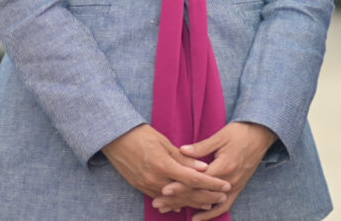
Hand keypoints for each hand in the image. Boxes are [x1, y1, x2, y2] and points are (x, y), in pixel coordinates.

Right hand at [102, 124, 230, 211]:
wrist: (115, 139)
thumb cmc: (142, 135)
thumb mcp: (165, 143)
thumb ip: (184, 158)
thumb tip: (203, 168)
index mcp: (164, 165)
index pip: (193, 179)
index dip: (211, 184)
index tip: (225, 186)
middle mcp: (155, 179)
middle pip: (185, 193)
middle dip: (206, 197)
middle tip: (222, 198)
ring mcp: (146, 185)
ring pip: (174, 199)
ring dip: (192, 202)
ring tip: (208, 204)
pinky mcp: (140, 187)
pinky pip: (160, 198)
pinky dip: (174, 202)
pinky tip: (185, 205)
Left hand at [156, 122, 277, 219]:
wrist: (262, 134)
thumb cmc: (241, 132)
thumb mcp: (221, 136)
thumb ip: (201, 147)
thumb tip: (181, 151)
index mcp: (224, 166)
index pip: (197, 180)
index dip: (180, 186)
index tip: (163, 190)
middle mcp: (229, 180)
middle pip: (200, 194)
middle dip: (178, 200)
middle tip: (158, 203)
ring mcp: (235, 185)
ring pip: (208, 202)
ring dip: (188, 206)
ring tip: (169, 210)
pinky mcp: (238, 187)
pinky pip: (224, 205)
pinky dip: (210, 214)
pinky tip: (196, 218)